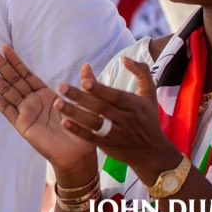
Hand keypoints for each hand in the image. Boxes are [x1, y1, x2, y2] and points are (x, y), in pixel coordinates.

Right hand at [0, 46, 95, 172]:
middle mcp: (32, 101)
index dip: (15, 61)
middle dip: (0, 64)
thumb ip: (82, 84)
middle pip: (12, 79)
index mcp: (44, 94)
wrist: (78, 153)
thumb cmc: (81, 129)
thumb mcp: (83, 102)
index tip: (5, 47)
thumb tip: (87, 65)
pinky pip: (7, 111)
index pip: (25, 74)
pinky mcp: (22, 125)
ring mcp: (25, 112)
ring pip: (6, 91)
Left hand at [56, 58, 181, 183]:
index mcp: (135, 105)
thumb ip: (141, 72)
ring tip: (58, 103)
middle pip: (101, 108)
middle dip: (80, 97)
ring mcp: (116, 134)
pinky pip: (91, 138)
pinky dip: (78, 131)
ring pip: (94, 123)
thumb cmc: (148, 118)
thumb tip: (125, 58)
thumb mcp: (149, 94)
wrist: (153, 153)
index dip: (100, 89)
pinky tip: (64, 122)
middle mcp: (126, 120)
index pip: (115, 96)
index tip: (84, 81)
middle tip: (62, 87)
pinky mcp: (108, 146)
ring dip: (75, 114)